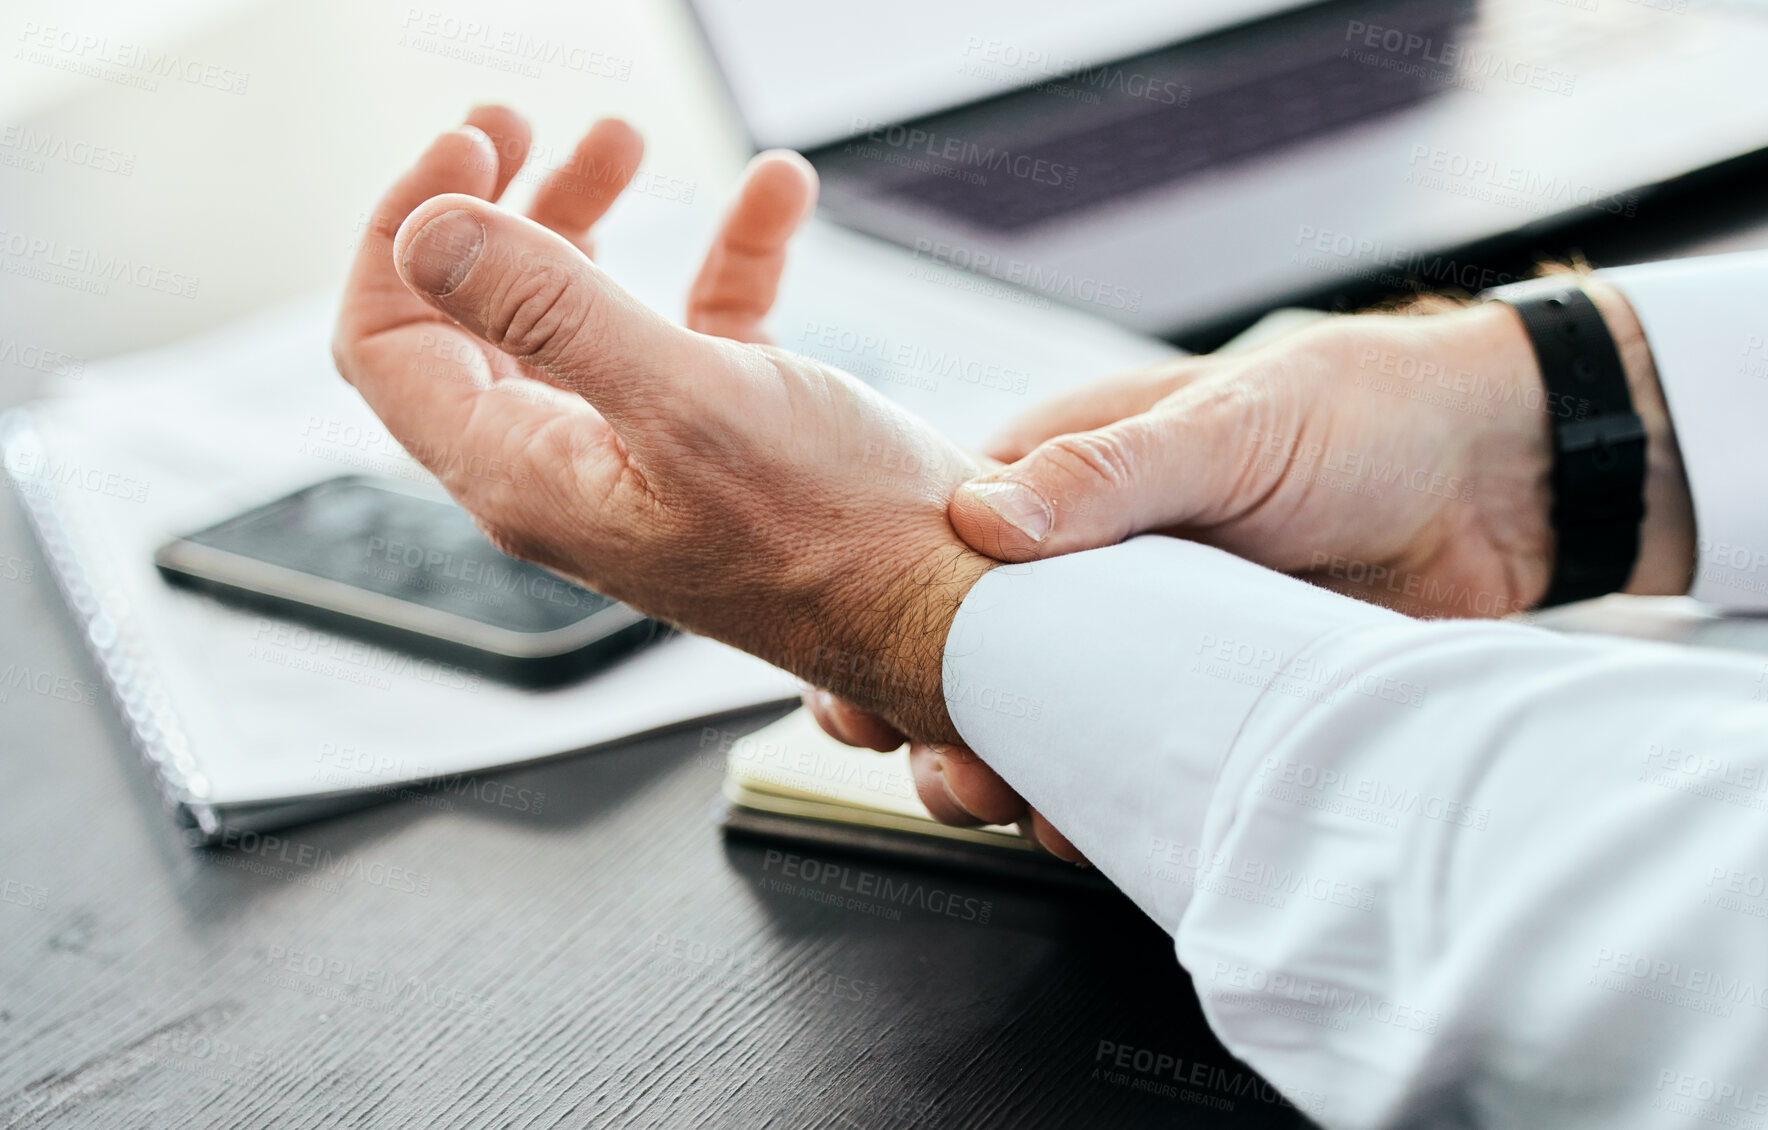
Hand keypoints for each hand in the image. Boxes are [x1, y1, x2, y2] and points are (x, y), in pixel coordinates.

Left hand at [332, 107, 992, 742]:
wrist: (957, 613)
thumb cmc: (844, 542)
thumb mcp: (691, 404)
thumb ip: (551, 313)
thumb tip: (426, 234)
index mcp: (527, 474)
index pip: (388, 344)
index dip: (403, 231)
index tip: (469, 144)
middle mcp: (567, 473)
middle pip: (473, 320)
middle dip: (493, 208)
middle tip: (526, 128)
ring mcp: (641, 460)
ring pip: (573, 319)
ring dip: (588, 220)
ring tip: (626, 144)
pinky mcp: (721, 447)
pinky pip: (691, 331)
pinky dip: (719, 257)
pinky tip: (773, 199)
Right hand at [811, 288, 1696, 857]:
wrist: (1503, 485)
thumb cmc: (1361, 414)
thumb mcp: (1232, 426)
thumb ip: (1112, 472)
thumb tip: (984, 516)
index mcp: (1061, 475)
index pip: (929, 552)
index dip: (884, 620)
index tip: (856, 686)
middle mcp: (1083, 564)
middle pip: (966, 652)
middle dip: (933, 715)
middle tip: (939, 762)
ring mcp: (1136, 637)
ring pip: (1032, 717)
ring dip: (1004, 767)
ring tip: (1001, 799)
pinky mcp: (1195, 696)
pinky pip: (1120, 759)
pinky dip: (1092, 798)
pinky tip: (1083, 822)